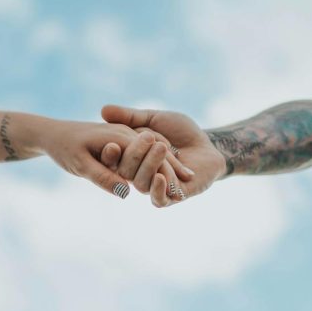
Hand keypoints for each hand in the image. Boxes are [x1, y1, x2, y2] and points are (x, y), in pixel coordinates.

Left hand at [36, 118, 178, 199]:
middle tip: (188, 185)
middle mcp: (126, 135)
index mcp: (120, 139)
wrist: (52, 134)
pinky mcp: (122, 139)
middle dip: (172, 169)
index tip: (179, 190)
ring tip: (185, 180)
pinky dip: (155, 159)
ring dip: (167, 165)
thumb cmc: (63, 149)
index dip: (165, 174)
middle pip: (155, 154)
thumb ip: (103, 176)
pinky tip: (162, 174)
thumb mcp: (80, 165)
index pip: (149, 158)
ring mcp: (125, 136)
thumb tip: (122, 191)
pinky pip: (142, 148)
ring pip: (152, 150)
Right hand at [100, 105, 228, 206]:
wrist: (208, 144)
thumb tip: (103, 110)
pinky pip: (158, 200)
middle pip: (126, 172)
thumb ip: (131, 117)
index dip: (110, 155)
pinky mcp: (172, 197)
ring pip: (141, 184)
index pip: (113, 160)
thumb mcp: (154, 119)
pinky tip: (161, 177)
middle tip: (148, 137)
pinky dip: (157, 190)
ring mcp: (154, 187)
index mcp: (131, 158)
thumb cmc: (181, 131)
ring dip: (150, 166)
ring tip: (162, 147)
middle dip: (134, 155)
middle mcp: (138, 175)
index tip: (111, 144)